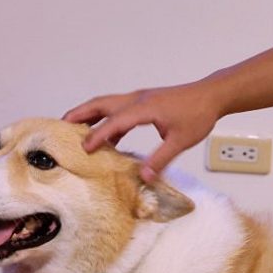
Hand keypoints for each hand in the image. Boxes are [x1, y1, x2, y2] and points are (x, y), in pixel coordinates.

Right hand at [63, 81, 222, 181]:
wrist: (211, 95)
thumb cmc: (198, 115)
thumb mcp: (180, 141)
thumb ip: (161, 159)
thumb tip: (144, 176)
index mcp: (145, 108)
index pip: (115, 121)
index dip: (99, 135)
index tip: (84, 148)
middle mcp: (138, 99)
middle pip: (101, 103)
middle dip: (80, 114)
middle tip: (61, 125)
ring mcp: (140, 98)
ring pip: (107, 104)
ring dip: (90, 114)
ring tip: (75, 129)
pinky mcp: (145, 101)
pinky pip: (119, 109)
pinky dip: (107, 119)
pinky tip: (108, 137)